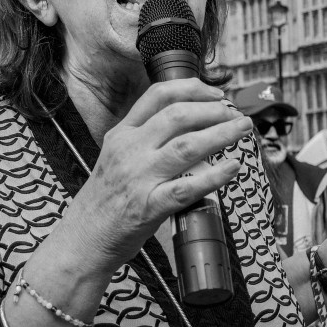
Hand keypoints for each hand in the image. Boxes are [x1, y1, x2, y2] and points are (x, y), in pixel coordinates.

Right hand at [61, 79, 252, 273]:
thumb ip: (145, 138)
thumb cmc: (105, 199)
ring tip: (242, 130)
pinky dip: (215, 176)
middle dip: (213, 110)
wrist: (84, 237)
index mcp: (122, 134)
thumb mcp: (116, 156)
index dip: (192, 89)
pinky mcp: (149, 207)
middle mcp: (129, 150)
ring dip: (221, 134)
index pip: (158, 95)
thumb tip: (189, 124)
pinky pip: (188, 187)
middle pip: (177, 115)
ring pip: (187, 146)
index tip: (216, 94)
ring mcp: (139, 178)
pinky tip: (232, 167)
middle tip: (235, 114)